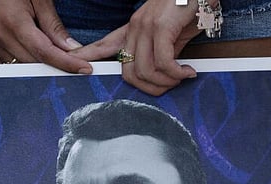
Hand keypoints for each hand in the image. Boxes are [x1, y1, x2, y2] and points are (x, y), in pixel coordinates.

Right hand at [0, 0, 91, 72]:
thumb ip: (52, 24)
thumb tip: (69, 47)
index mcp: (14, 22)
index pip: (45, 52)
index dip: (65, 63)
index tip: (83, 68)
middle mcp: (0, 36)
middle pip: (34, 62)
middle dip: (56, 64)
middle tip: (76, 61)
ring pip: (23, 64)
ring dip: (42, 63)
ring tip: (59, 57)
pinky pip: (11, 59)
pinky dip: (28, 59)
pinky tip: (40, 53)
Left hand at [69, 0, 203, 94]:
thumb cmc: (192, 6)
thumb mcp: (173, 33)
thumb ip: (164, 53)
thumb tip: (164, 76)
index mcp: (133, 29)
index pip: (103, 46)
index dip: (88, 57)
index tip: (77, 66)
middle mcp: (136, 28)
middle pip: (128, 72)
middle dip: (149, 88)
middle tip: (169, 87)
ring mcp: (147, 27)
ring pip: (144, 71)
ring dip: (165, 82)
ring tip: (181, 78)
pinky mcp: (162, 27)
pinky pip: (163, 63)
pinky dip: (176, 74)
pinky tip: (187, 72)